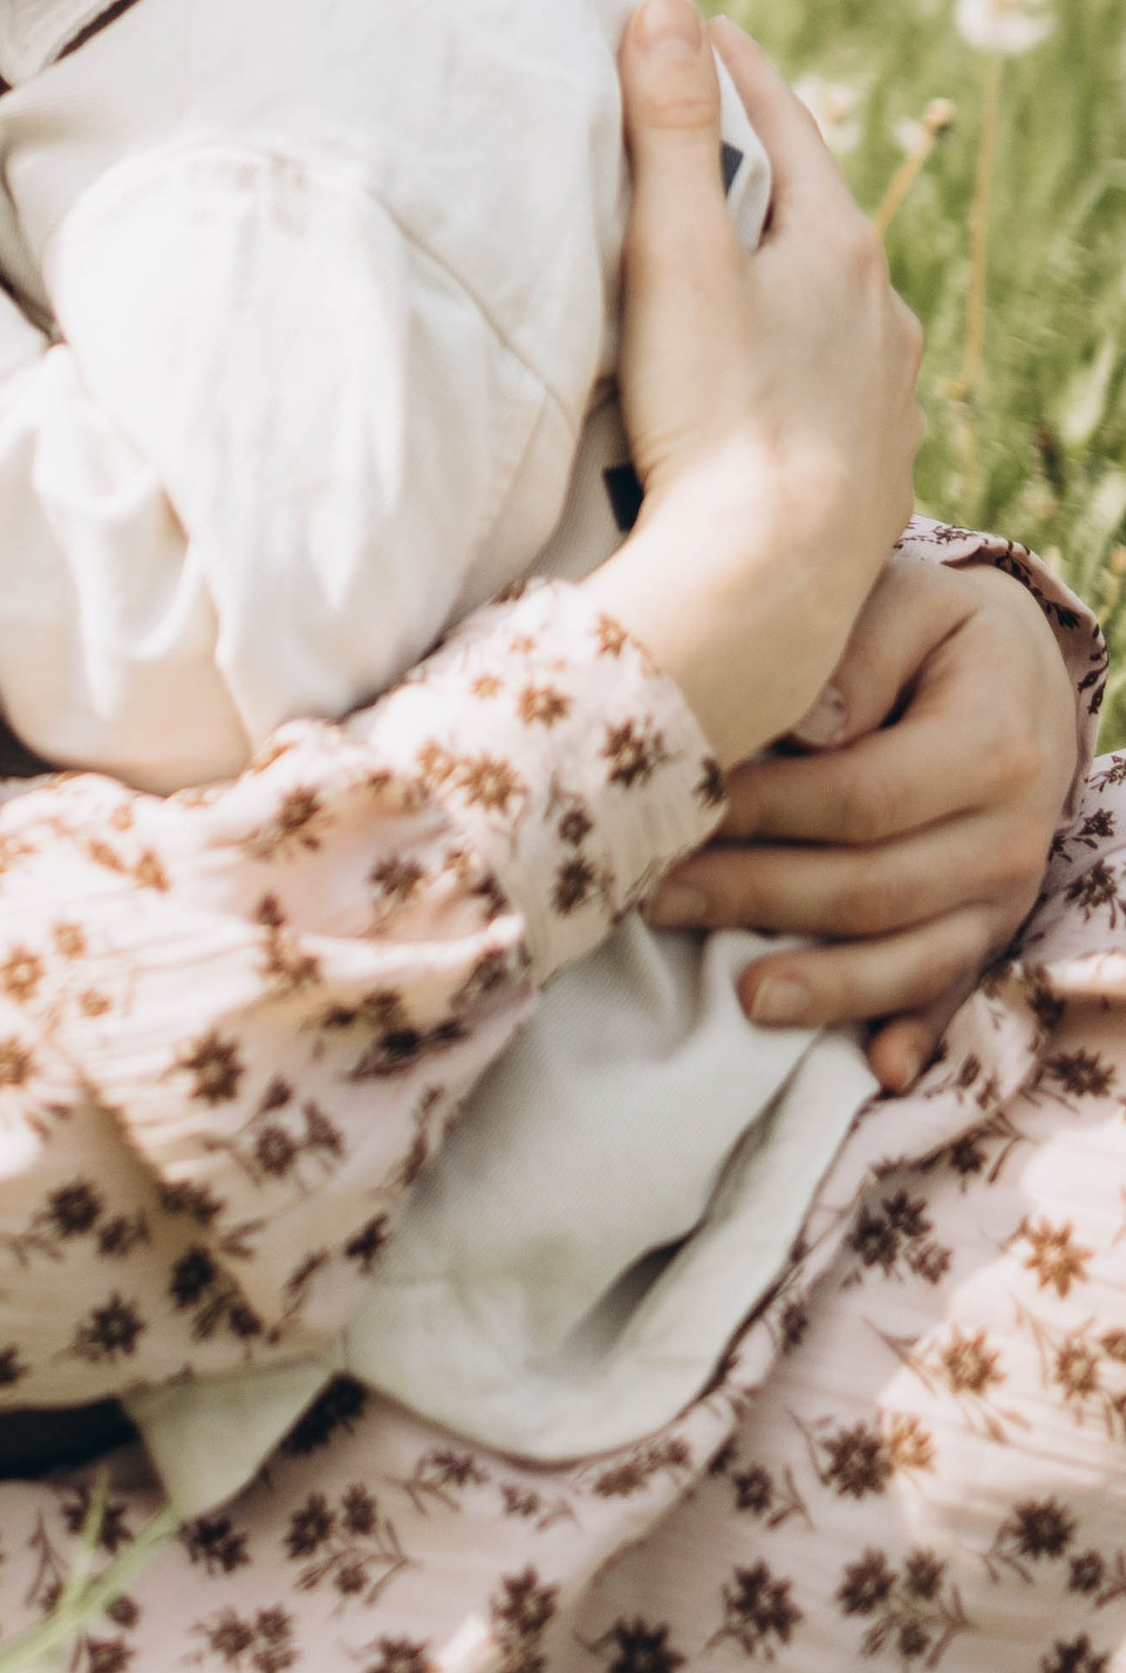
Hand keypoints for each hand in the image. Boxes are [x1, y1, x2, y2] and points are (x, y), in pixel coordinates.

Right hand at [588, 0, 922, 767]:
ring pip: (832, 295)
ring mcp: (884, 390)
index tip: (696, 22)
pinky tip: (766, 369)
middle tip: (705, 124)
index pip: (786, 118)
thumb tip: (668, 6)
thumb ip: (668, 129)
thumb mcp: (676, 253)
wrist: (771, 587)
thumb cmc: (716, 414)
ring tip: (728, 251)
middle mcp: (880, 309)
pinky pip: (834, 374)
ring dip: (782, 259)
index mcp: (838, 243)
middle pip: (815, 204)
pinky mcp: (872, 465)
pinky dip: (795, 344)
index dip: (733, 65)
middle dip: (760, 160)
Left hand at [645, 553, 1079, 1090]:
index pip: (864, 795)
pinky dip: (917, 1033)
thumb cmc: (930, 628)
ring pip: (915, 956)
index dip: (768, 810)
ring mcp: (1006, 892)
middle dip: (761, 898)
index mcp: (990, 744)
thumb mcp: (902, 601)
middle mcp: (1011, 832)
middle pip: (877, 886)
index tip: (684, 807)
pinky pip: (956, 992)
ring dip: (826, 985)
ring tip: (742, 997)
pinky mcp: (992, 929)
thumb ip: (855, 654)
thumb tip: (805, 728)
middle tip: (657, 898)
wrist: (1014, 665)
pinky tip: (877, 1070)